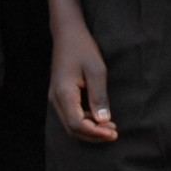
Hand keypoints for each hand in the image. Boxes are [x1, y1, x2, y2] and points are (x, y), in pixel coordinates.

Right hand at [48, 19, 114, 142]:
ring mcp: (56, 98)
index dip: (95, 133)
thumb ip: (99, 96)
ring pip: (70, 124)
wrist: (68, 35)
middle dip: (93, 135)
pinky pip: (71, 116)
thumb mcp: (96, 71)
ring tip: (111, 128)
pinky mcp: (60, 96)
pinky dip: (85, 122)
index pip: (77, 124)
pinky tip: (100, 119)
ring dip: (90, 130)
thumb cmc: (83, 50)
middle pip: (72, 128)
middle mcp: (56, 99)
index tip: (114, 133)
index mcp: (63, 93)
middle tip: (114, 133)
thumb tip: (104, 120)